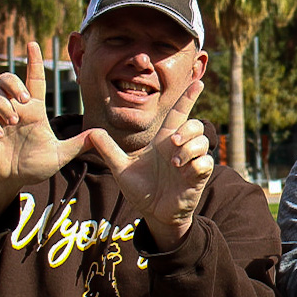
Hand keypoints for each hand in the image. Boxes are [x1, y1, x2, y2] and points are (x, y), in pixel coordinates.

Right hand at [0, 43, 87, 227]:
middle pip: (7, 79)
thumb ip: (78, 144)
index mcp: (34, 110)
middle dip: (12, 83)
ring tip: (12, 121)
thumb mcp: (61, 155)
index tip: (33, 44)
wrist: (13, 179)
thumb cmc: (35, 165)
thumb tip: (100, 135)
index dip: (34, 61)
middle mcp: (15, 108)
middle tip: (23, 99)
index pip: (34, 79)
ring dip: (2, 103)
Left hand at [87, 80, 214, 250]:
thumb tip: (90, 132)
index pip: (179, 114)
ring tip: (175, 164)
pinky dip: (196, 164)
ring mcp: (191, 162)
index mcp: (164, 141)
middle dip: (188, 130)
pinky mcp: (198, 176)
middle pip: (196, 125)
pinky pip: (206, 162)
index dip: (189, 98)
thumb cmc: (141, 189)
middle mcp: (180, 148)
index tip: (199, 82)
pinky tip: (184, 172)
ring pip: (203, 142)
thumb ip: (108, 149)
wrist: (153, 213)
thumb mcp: (120, 168)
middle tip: (174, 142)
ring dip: (190, 148)